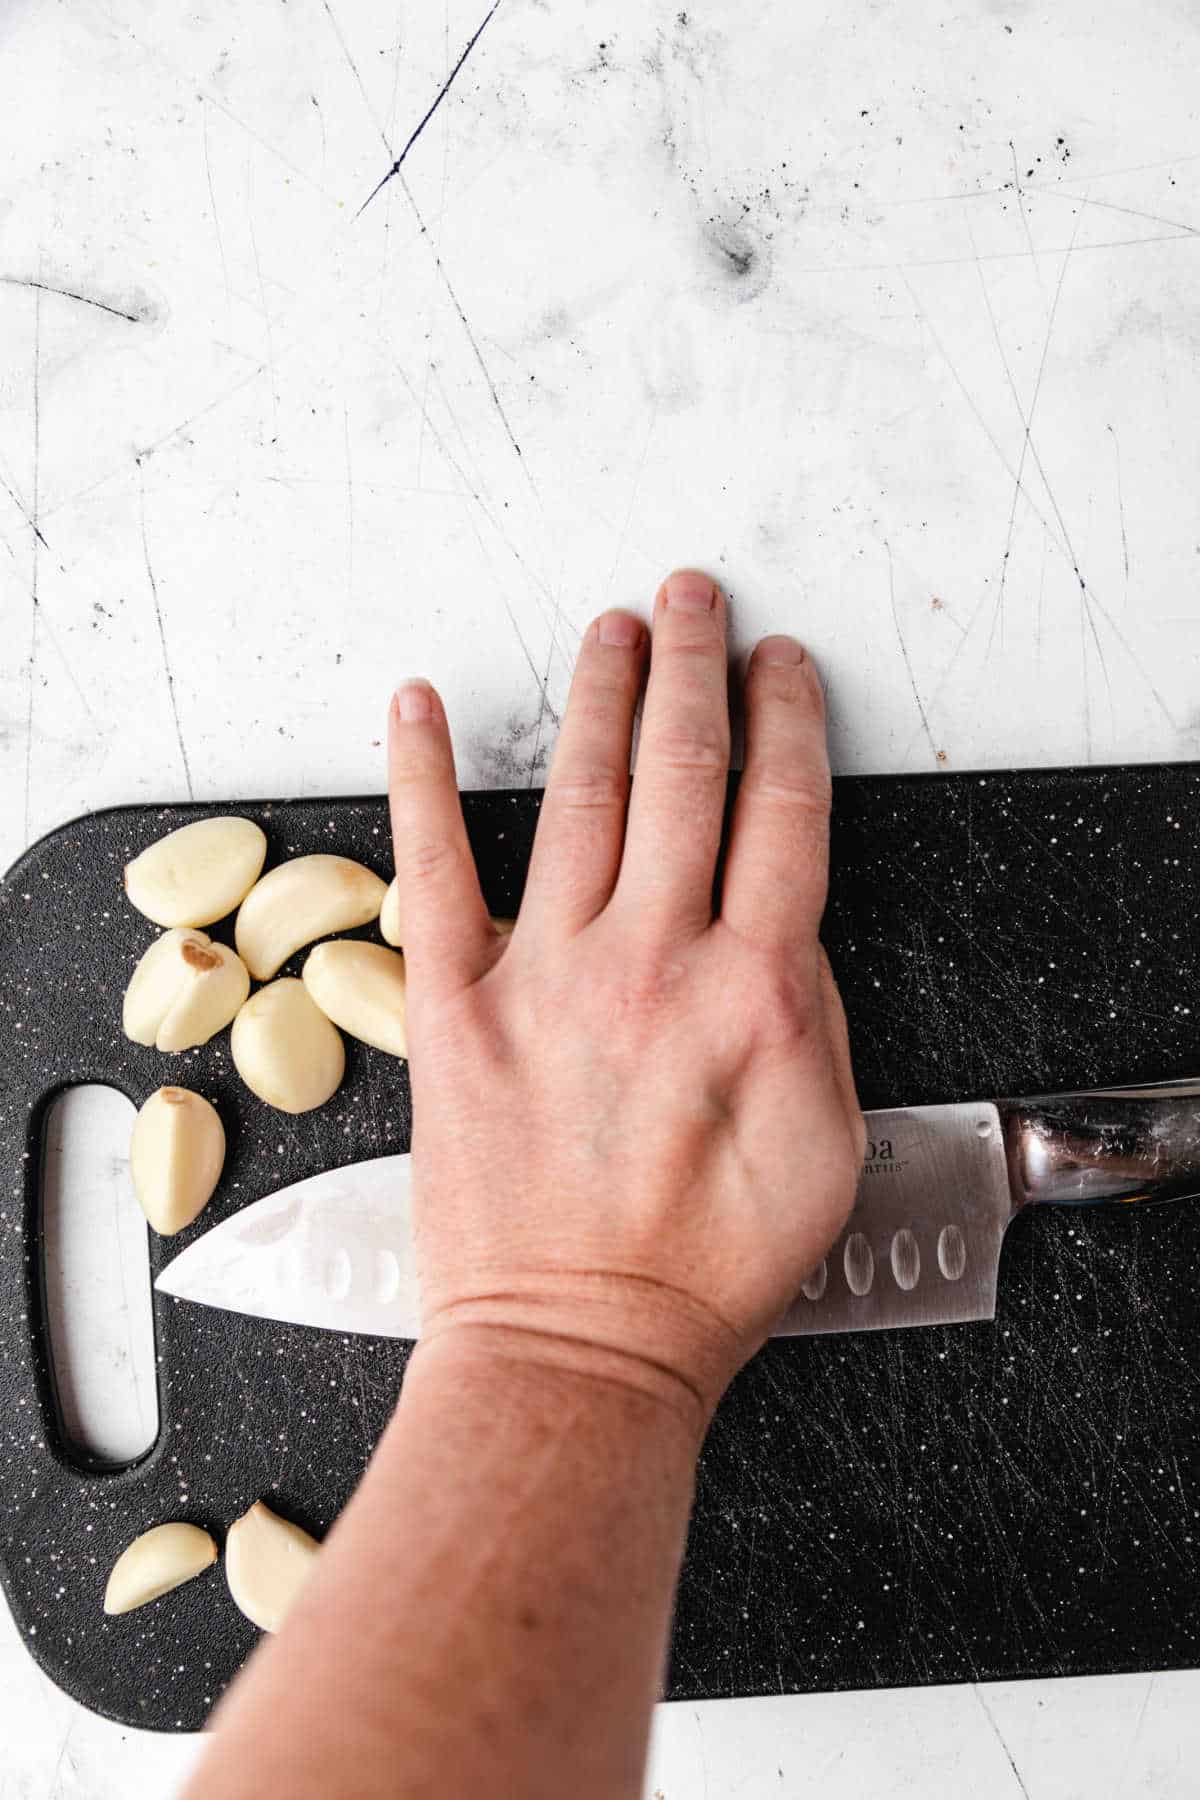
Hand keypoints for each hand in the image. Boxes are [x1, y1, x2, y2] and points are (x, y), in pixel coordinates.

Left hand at [388, 570, 862, 1425]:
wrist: (577, 1349)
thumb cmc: (701, 1270)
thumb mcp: (826, 1146)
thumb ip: (813, 1017)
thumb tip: (781, 930)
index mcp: (755, 989)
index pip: (784, 811)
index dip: (788, 720)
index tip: (782, 666)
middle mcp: (650, 960)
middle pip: (685, 773)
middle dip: (696, 667)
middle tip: (694, 599)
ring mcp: (546, 975)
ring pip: (581, 796)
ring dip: (599, 696)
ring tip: (611, 628)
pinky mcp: (453, 1006)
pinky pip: (433, 867)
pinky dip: (423, 778)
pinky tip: (420, 706)